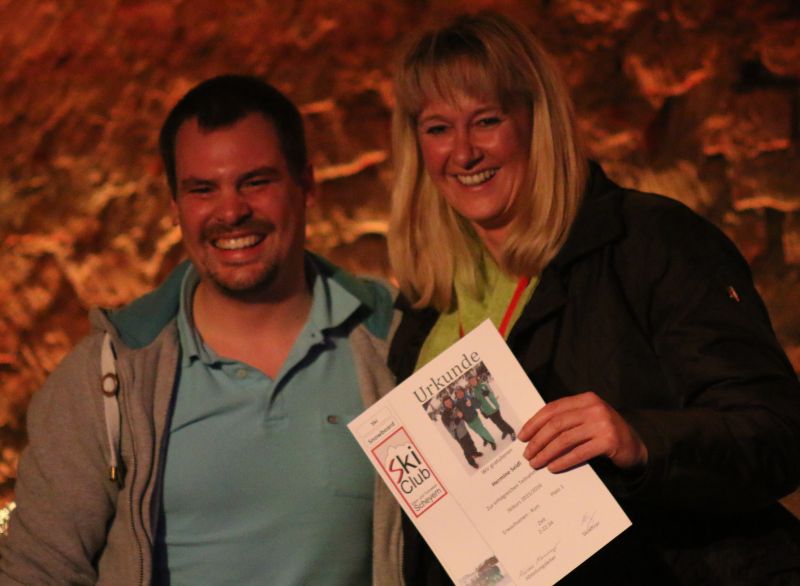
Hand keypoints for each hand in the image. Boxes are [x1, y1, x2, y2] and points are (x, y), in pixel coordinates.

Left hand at [518, 391, 647, 472]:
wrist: (635, 446)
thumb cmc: (604, 433)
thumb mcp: (586, 419)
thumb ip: (567, 420)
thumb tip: (533, 433)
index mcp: (585, 399)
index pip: (553, 408)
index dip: (535, 422)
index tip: (522, 436)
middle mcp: (594, 408)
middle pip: (556, 424)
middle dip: (538, 440)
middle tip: (527, 454)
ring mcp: (602, 423)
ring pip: (565, 439)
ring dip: (547, 453)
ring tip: (536, 463)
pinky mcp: (608, 441)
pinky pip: (579, 452)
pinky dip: (563, 461)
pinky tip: (553, 467)